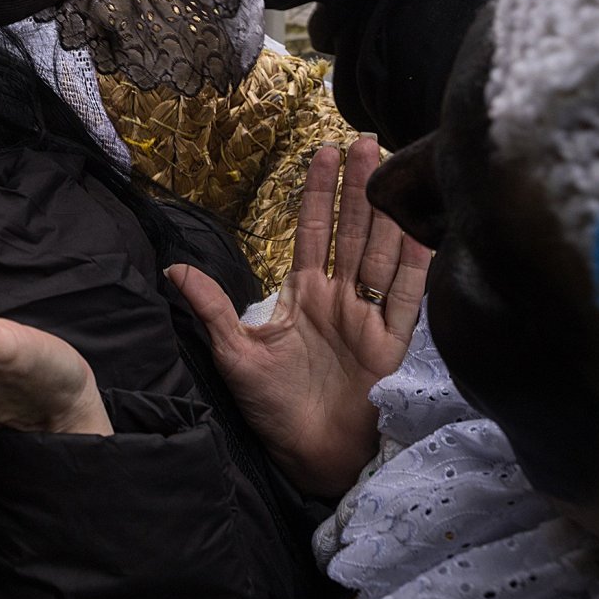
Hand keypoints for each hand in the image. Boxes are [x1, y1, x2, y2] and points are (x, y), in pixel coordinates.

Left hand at [170, 138, 431, 497]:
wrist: (311, 458)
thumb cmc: (273, 410)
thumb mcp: (236, 355)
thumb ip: (213, 309)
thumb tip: (173, 271)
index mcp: (305, 296)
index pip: (314, 231)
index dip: (319, 193)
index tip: (323, 152)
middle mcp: (341, 299)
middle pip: (354, 230)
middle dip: (360, 185)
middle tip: (367, 141)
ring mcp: (370, 318)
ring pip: (382, 252)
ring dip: (389, 211)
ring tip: (394, 167)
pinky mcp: (394, 344)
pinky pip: (408, 297)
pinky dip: (416, 263)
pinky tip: (425, 227)